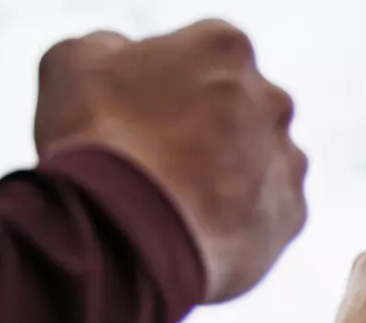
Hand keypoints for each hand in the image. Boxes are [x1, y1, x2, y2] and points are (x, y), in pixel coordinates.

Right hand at [34, 19, 307, 302]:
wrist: (124, 232)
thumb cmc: (95, 141)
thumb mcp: (74, 62)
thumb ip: (112, 48)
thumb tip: (125, 59)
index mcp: (225, 47)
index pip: (205, 54)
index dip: (168, 83)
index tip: (142, 111)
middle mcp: (271, 99)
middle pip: (240, 108)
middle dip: (208, 127)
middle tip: (160, 158)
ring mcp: (286, 159)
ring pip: (260, 161)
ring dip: (229, 175)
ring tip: (177, 201)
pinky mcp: (291, 216)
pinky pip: (268, 213)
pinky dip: (240, 221)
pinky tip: (198, 230)